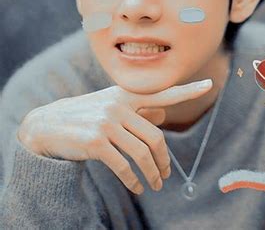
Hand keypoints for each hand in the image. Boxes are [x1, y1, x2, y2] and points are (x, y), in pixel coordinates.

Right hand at [17, 79, 212, 193]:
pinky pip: (124, 166)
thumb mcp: (112, 106)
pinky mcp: (95, 142)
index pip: (163, 93)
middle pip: (155, 137)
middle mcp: (119, 105)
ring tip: (156, 185)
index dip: (187, 90)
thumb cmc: (87, 115)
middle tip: (167, 175)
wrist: (48, 125)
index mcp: (127, 95)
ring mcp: (107, 123)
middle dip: (164, 160)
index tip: (208, 84)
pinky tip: (137, 187)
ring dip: (152, 174)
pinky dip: (134, 180)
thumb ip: (138, 109)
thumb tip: (162, 114)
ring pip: (142, 154)